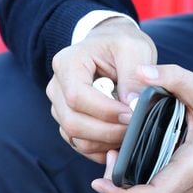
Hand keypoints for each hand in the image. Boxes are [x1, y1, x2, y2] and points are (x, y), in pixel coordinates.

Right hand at [47, 16, 156, 163]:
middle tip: (135, 128)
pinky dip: (101, 148)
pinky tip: (121, 141)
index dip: (105, 111)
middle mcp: (57, 87)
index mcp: (68, 63)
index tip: (131, 114)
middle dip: (107, 131)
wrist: (111, 45)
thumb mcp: (135, 48)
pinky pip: (80, 144)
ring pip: (75, 137)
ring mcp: (60, 107)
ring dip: (105, 142)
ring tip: (131, 133)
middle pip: (73, 122)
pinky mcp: (68, 121)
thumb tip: (132, 105)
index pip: (77, 96)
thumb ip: (134, 75)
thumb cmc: (122, 44)